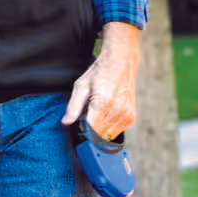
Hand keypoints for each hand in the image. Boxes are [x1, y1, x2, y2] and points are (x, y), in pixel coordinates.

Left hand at [63, 20, 142, 139]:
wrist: (121, 61)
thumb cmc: (100, 72)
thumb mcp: (81, 86)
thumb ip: (73, 106)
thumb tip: (66, 122)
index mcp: (103, 102)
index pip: (91, 130)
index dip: (82, 132)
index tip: (78, 129)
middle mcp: (117, 110)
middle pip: (99, 134)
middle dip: (91, 131)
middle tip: (86, 119)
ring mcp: (126, 114)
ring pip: (108, 135)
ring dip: (101, 130)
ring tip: (97, 114)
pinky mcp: (131, 117)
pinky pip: (117, 131)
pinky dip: (110, 127)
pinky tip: (106, 115)